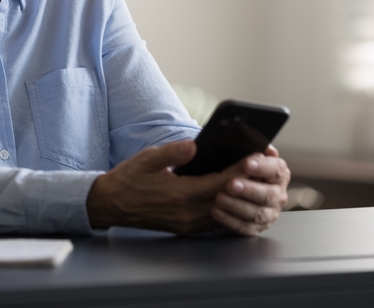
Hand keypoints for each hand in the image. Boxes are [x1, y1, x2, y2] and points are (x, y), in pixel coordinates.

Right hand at [86, 141, 288, 235]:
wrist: (110, 204)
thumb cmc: (128, 179)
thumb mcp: (148, 159)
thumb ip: (174, 152)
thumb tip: (195, 145)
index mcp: (179, 194)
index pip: (219, 183)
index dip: (239, 171)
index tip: (254, 159)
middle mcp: (186, 213)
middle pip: (226, 199)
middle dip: (245, 185)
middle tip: (262, 170)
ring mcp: (186, 224)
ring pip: (223, 213)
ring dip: (239, 199)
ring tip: (253, 182)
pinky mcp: (184, 228)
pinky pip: (213, 221)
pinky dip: (227, 210)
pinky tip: (234, 199)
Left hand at [210, 145, 289, 235]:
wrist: (241, 187)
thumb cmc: (243, 168)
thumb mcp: (248, 154)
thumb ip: (252, 144)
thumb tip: (251, 136)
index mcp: (279, 173)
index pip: (275, 169)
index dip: (261, 166)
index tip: (246, 163)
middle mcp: (278, 194)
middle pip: (268, 194)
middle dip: (248, 189)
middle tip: (230, 184)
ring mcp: (269, 213)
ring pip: (257, 213)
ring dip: (237, 206)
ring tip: (220, 198)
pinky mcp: (257, 227)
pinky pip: (245, 228)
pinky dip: (230, 221)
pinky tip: (216, 212)